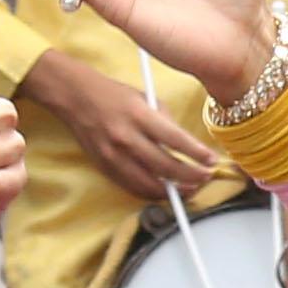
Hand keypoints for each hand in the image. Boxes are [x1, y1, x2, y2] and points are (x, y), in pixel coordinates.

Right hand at [30, 53, 234, 205]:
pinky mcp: (104, 167)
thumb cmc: (114, 95)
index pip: (176, 139)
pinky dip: (151, 192)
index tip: (212, 161)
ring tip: (190, 189)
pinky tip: (165, 190)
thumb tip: (186, 145)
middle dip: (190, 176)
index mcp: (139, 115)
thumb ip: (165, 121)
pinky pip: (132, 187)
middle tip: (205, 178)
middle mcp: (126, 137)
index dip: (197, 154)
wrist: (75, 97)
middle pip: (165, 166)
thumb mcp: (145, 98)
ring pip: (149, 184)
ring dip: (173, 190)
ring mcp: (114, 155)